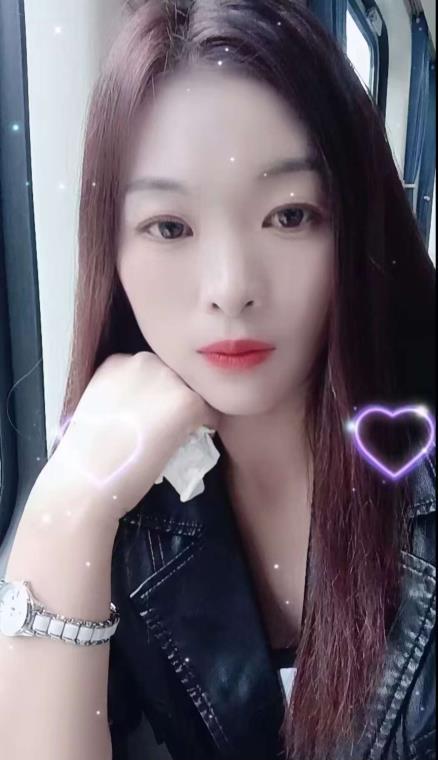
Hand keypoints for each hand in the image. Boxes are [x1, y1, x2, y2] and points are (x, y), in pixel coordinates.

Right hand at [36, 352, 220, 524]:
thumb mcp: (100, 408)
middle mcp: (143, 361)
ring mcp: (167, 379)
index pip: (152, 371)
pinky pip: (210, 413)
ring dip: (191, 412)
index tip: (152, 415)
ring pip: (194, 392)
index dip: (156, 394)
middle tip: (167, 427)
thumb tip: (150, 407)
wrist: (87, 479)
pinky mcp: (187, 401)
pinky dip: (206, 428)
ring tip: (178, 436)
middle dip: (174, 399)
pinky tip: (187, 443)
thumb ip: (124, 396)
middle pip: (175, 376)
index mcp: (118, 361)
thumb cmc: (87, 455)